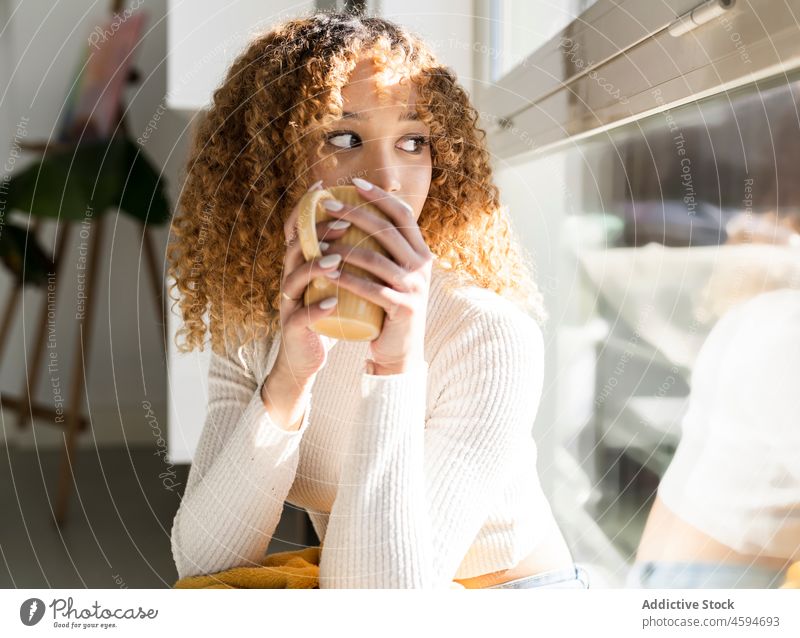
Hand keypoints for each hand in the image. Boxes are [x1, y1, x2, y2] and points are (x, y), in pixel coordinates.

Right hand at [275, 181, 352, 383]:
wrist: (308, 355)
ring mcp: (290, 303)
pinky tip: (332, 303)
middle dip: (318, 232)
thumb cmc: (328, 313)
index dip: (306, 206)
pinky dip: (316, 308)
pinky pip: (301, 316)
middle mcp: (290, 278)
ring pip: (294, 278)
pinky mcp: (293, 328)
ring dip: (315, 266)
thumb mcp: (335, 280)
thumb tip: (376, 222)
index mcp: (300, 264)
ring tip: (336, 259)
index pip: (296, 229)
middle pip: (295, 247)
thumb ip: (346, 255)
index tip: (324, 187)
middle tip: (344, 224)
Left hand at [319, 178, 433, 373]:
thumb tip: (358, 215)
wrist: (400, 351)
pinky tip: (328, 273)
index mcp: (421, 253)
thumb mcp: (392, 275)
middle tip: (327, 206)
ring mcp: (415, 287)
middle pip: (387, 230)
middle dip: (355, 213)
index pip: (403, 214)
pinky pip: (372, 289)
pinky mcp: (404, 308)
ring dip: (344, 247)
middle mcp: (422, 266)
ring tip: (319, 240)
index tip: (355, 183)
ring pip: (376, 258)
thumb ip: (385, 251)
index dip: (380, 196)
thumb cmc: (388, 309)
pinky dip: (348, 280)